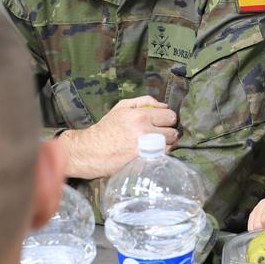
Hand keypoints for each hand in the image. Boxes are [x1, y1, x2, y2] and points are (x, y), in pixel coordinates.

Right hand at [61, 96, 177, 179]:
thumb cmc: (107, 128)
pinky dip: (160, 154)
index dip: (167, 118)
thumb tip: (164, 105)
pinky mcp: (144, 162)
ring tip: (154, 143)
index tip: (161, 122)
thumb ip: (145, 101)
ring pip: (170, 145)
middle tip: (158, 133)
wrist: (91, 150)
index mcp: (140, 116)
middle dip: (168, 132)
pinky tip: (151, 152)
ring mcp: (145, 149)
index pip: (170, 116)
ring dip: (165, 144)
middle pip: (173, 132)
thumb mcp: (122, 107)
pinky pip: (163, 157)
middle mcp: (145, 132)